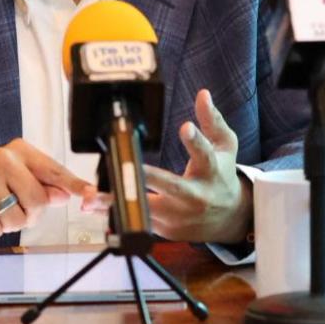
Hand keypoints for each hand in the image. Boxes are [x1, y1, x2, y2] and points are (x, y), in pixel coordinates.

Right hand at [0, 138, 95, 241]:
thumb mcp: (23, 182)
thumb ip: (47, 187)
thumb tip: (64, 194)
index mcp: (21, 151)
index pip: (54, 171)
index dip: (74, 185)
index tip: (91, 194)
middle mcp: (2, 158)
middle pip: (38, 200)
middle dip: (29, 213)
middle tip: (13, 205)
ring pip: (18, 218)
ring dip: (10, 224)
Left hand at [83, 89, 251, 242]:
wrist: (229, 218)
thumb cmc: (221, 176)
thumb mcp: (225, 147)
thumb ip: (212, 121)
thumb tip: (203, 94)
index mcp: (211, 171)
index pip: (204, 154)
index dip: (195, 140)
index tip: (184, 127)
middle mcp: (195, 195)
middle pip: (171, 186)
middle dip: (150, 177)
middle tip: (131, 167)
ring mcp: (179, 215)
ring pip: (147, 208)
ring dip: (120, 200)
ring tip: (95, 195)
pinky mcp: (166, 229)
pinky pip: (138, 219)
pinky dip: (117, 213)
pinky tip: (95, 207)